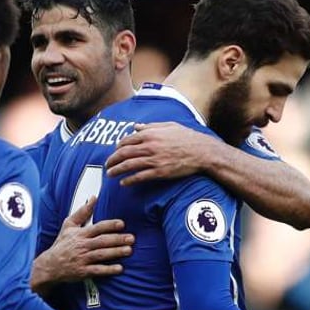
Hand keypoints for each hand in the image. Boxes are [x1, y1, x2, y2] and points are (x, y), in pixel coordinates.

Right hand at [32, 197, 134, 291]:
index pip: (97, 228)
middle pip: (102, 241)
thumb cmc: (62, 244)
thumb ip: (82, 212)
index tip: (121, 224)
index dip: (109, 225)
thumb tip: (93, 198)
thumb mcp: (68, 226)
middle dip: (117, 239)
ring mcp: (82, 259)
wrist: (49, 265)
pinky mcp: (83, 272)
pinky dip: (108, 270)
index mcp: (80, 234)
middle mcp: (82, 246)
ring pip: (101, 254)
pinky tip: (119, 268)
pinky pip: (97, 270)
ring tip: (129, 250)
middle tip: (131, 238)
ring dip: (116, 252)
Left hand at [105, 122, 220, 185]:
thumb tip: (135, 126)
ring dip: (116, 170)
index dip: (118, 147)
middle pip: (124, 153)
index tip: (114, 152)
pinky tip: (123, 183)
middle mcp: (150, 146)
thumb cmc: (187, 137)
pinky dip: (129, 180)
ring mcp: (154, 160)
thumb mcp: (169, 126)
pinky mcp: (159, 172)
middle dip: (112, 160)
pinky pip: (140, 177)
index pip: (126, 140)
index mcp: (151, 134)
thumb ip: (150, 126)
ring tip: (109, 174)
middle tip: (106, 165)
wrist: (202, 152)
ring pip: (129, 165)